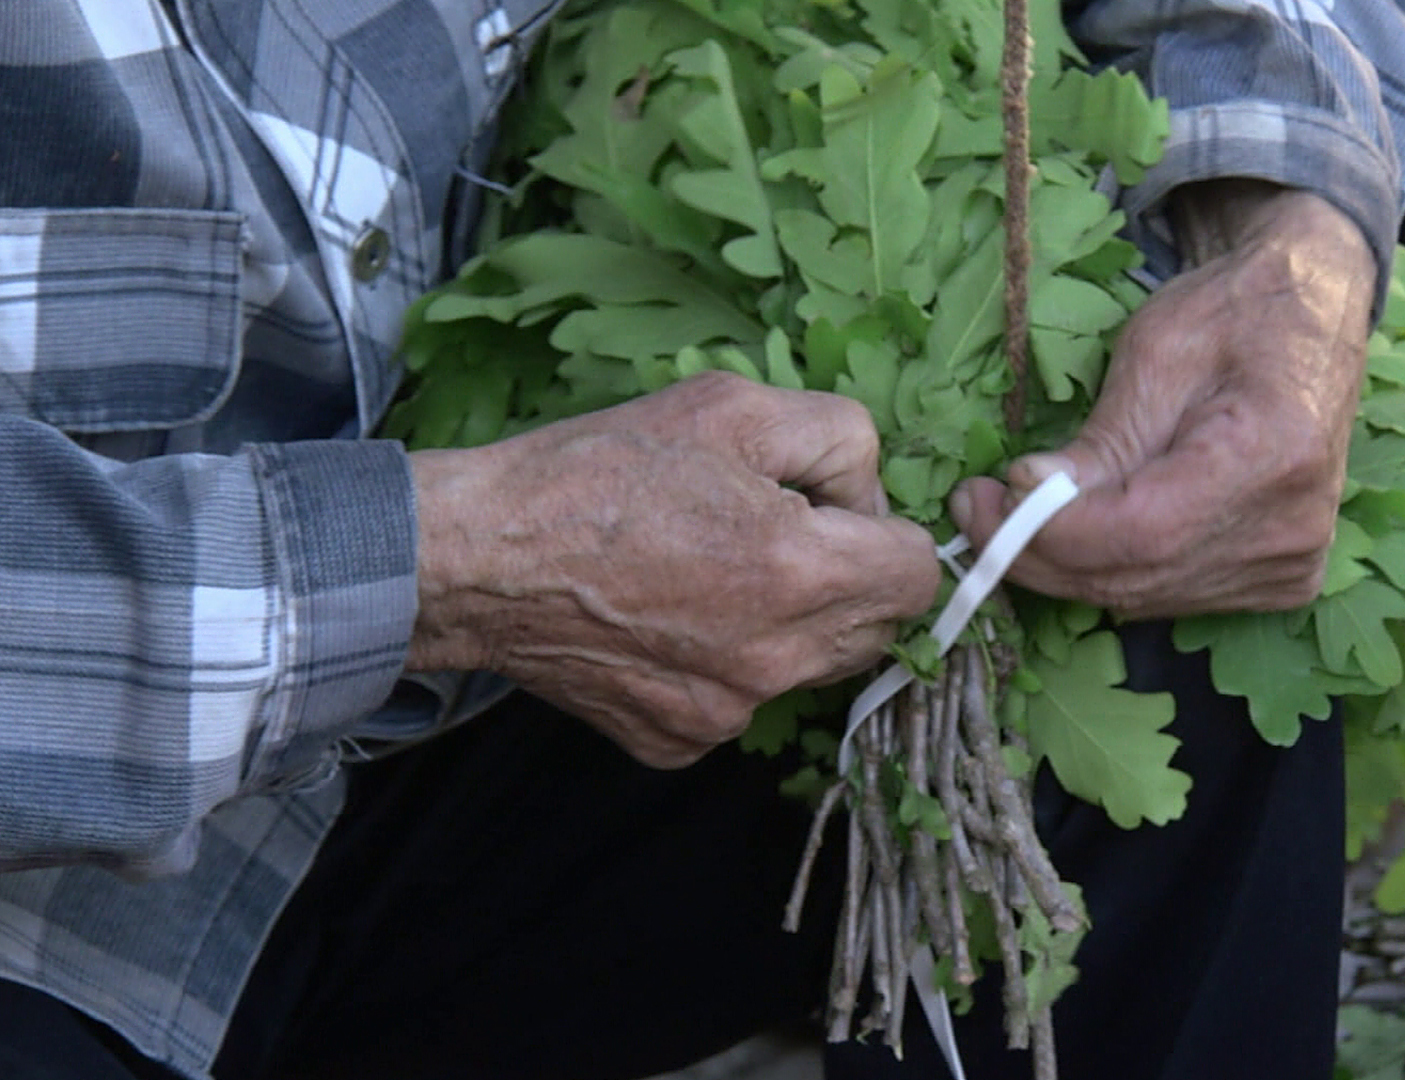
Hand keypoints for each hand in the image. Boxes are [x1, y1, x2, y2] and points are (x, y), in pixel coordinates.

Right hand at [407, 371, 941, 766]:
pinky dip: (725, 666)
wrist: (477, 557)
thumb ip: (838, 439)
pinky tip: (670, 620)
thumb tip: (868, 495)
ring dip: (793, 625)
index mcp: (800, 572)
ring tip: (716, 573)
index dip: (887, 533)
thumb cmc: (598, 471)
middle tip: (775, 534)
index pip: (920, 578)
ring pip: (813, 670)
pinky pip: (740, 705)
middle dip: (850, 580)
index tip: (835, 513)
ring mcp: (726, 714)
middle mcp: (774, 660)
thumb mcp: (733, 406)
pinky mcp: (679, 744)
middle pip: (876, 630)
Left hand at [950, 185, 1374, 618]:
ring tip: (1012, 516)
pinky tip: (1078, 533)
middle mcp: (1293, 528)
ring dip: (1067, 568)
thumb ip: (1099, 440)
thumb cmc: (1234, 314)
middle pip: (1136, 577)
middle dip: (1040, 554)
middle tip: (975, 512)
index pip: (1140, 533)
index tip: (982, 502)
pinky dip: (1112, 573)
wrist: (1313, 317)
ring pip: (1143, 599)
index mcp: (1275, 454)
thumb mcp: (1156, 353)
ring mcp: (1292, 564)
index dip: (1050, 532)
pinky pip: (1171, 597)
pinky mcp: (1281, 579)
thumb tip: (1025, 498)